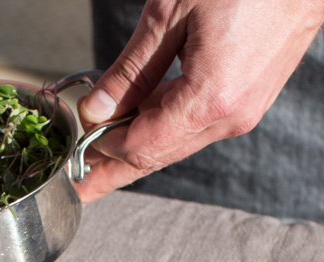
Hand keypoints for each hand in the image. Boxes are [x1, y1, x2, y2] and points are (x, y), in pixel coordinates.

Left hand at [74, 0, 323, 203]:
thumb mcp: (172, 12)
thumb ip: (133, 68)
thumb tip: (99, 110)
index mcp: (209, 99)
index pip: (140, 145)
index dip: (100, 157)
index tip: (70, 165)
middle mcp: (230, 116)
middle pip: (158, 154)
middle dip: (115, 168)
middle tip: (80, 182)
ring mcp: (245, 110)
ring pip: (178, 141)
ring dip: (139, 147)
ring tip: (102, 155)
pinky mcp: (253, 97)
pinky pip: (199, 123)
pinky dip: (166, 127)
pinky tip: (141, 125)